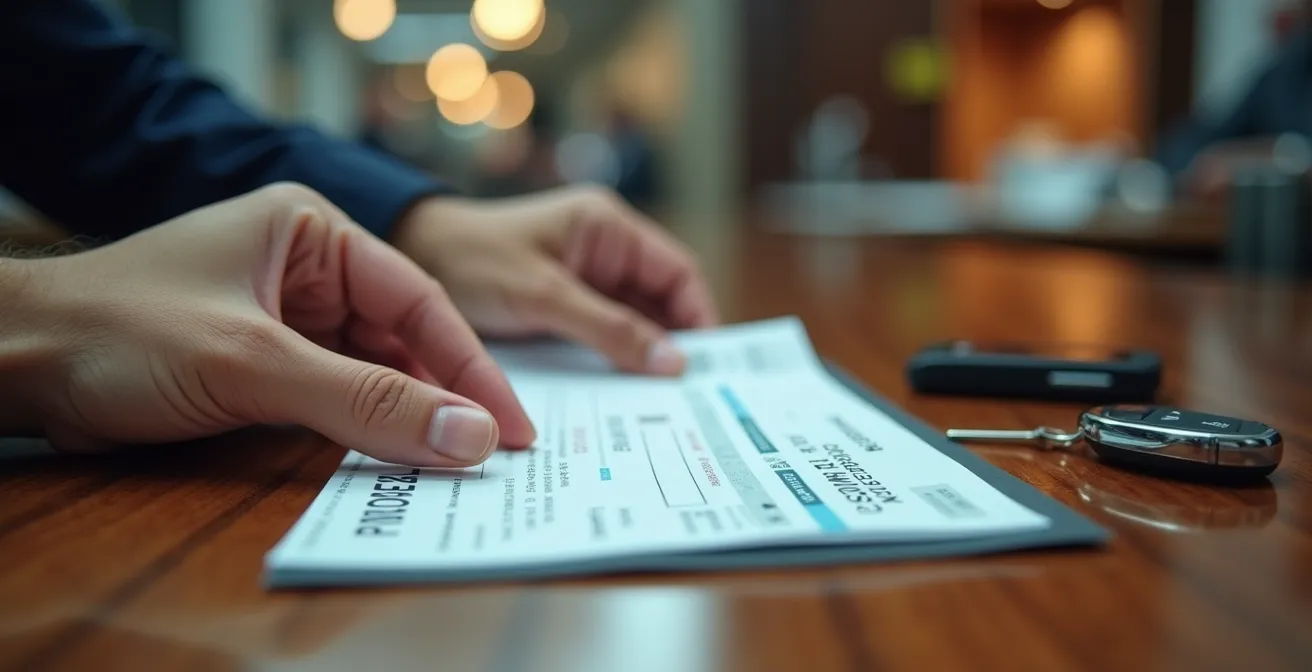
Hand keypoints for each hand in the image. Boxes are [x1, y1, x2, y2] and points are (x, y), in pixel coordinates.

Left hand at [1, 183, 534, 465]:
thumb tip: (470, 438)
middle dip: (445, 395)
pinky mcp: (265, 362)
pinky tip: (395, 459)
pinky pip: (336, 395)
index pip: (417, 300)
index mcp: (310, 231)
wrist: (14, 363)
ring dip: (409, 417)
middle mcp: (305, 268)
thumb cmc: (119, 332)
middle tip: (496, 455)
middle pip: (403, 337)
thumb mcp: (254, 364)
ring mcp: (285, 316)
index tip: (513, 426)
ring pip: (374, 370)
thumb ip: (366, 401)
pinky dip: (366, 428)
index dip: (472, 367)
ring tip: (457, 464)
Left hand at [391, 185, 718, 374]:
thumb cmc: (470, 261)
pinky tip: (611, 397)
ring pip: (631, 322)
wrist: (403, 258)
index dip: (699, 317)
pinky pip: (598, 335)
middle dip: (671, 344)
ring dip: (638, 358)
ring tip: (655, 405)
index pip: (677, 272)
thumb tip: (674, 364)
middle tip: (686, 399)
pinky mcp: (559, 305)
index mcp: (607, 226)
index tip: (705, 368)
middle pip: (660, 301)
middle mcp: (602, 248)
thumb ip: (610, 329)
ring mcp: (581, 278)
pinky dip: (607, 361)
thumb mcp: (544, 296)